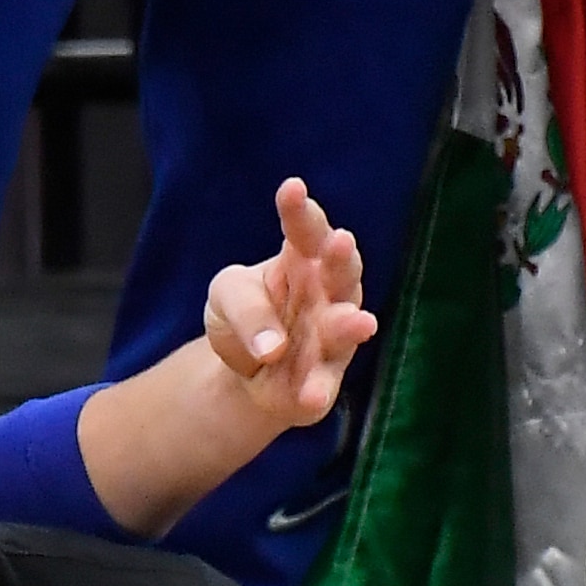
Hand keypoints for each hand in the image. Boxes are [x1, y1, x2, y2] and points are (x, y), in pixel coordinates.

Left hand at [202, 179, 376, 429]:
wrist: (241, 373)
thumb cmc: (244, 317)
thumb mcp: (225, 296)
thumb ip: (245, 308)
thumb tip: (272, 346)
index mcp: (304, 263)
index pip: (306, 233)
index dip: (301, 212)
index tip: (290, 188)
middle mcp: (328, 297)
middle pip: (342, 274)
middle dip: (342, 259)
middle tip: (339, 241)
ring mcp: (330, 341)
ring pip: (344, 331)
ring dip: (350, 326)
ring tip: (360, 322)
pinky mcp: (320, 384)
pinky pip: (321, 388)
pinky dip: (317, 392)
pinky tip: (311, 397)